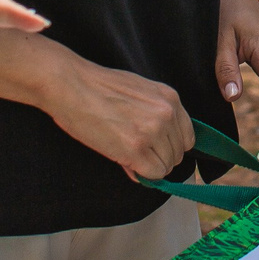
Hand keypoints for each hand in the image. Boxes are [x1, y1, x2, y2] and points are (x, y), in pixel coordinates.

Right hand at [38, 56, 193, 182]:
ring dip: (149, 166)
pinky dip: (142, 174)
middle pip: (177, 154)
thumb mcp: (137, 93)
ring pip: (166, 166)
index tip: (155, 147)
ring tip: (127, 152)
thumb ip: (152, 118)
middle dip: (159, 157)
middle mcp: (166, 114)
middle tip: (137, 152)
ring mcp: (152, 132)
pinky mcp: (135, 149)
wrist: (71, 85)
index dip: (169, 146)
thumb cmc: (98, 86)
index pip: (186, 137)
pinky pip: (153, 174)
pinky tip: (125, 161)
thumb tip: (156, 150)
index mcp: (169, 98)